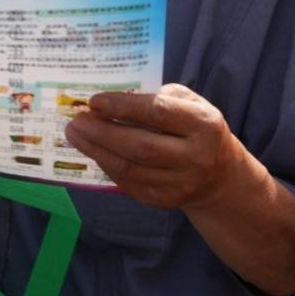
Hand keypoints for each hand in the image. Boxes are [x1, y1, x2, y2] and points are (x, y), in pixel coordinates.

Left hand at [63, 84, 247, 211]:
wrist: (219, 174)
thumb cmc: (196, 127)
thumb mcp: (190, 102)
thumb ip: (157, 96)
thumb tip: (113, 96)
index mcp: (204, 124)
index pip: (158, 113)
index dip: (123, 107)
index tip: (94, 101)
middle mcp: (196, 157)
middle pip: (139, 145)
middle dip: (102, 132)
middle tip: (76, 120)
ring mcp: (182, 183)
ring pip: (130, 168)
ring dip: (96, 150)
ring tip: (75, 134)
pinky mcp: (166, 200)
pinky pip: (129, 183)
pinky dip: (107, 165)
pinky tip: (93, 151)